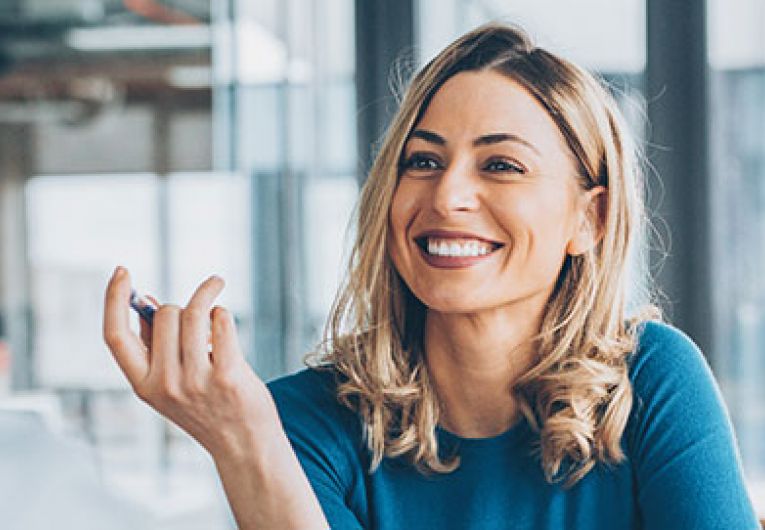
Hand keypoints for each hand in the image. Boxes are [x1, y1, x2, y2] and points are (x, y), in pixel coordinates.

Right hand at [103, 266, 279, 458]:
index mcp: (144, 385)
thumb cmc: (210, 407)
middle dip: (182, 306)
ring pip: (193, 314)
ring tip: (215, 301)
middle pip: (165, 316)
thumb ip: (158, 346)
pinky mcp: (227, 376)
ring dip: (206, 297)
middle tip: (198, 315)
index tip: (122, 272)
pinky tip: (224, 322)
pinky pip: (221, 321)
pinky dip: (222, 313)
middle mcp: (165, 384)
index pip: (115, 337)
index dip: (114, 300)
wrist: (244, 445)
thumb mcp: (172, 383)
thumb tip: (148, 301)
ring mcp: (196, 382)